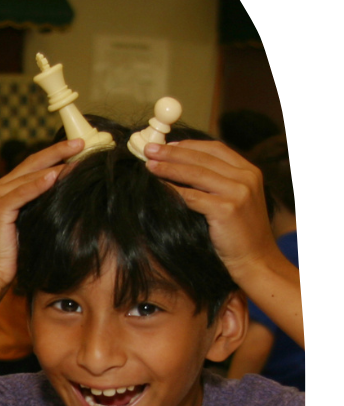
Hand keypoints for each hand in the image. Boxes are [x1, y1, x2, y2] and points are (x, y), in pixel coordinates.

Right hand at [0, 139, 83, 288]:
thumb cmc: (13, 254)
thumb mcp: (31, 222)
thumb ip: (41, 204)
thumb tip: (68, 191)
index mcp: (4, 190)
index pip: (33, 165)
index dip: (56, 153)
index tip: (79, 147)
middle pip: (32, 162)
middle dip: (58, 150)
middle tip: (81, 142)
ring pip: (29, 175)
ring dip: (55, 166)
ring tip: (77, 160)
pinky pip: (21, 193)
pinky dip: (38, 184)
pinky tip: (55, 176)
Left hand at [144, 139, 276, 281]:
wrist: (256, 260)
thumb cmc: (240, 234)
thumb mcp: (237, 200)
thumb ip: (219, 182)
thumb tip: (183, 168)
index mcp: (249, 172)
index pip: (216, 149)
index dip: (189, 145)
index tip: (167, 145)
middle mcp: (246, 177)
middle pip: (203, 158)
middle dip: (173, 152)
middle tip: (150, 149)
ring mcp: (238, 192)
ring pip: (195, 173)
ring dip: (169, 167)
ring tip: (148, 165)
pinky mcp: (227, 209)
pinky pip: (192, 196)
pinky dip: (173, 190)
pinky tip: (159, 187)